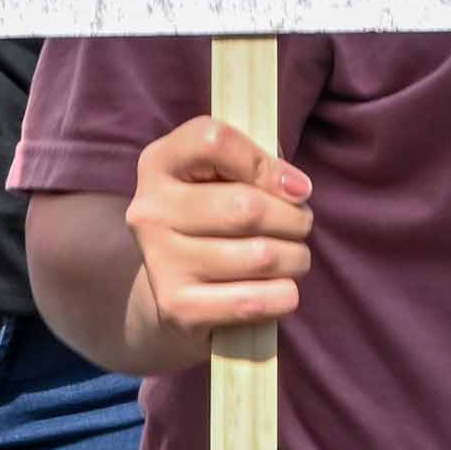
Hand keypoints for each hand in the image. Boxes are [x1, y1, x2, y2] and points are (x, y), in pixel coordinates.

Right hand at [122, 114, 313, 345]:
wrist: (177, 291)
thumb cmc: (216, 218)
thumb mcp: (227, 177)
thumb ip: (260, 164)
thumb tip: (295, 189)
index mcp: (159, 163)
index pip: (214, 141)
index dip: (265, 162)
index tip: (293, 187)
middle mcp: (150, 210)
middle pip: (247, 207)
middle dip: (294, 219)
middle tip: (300, 226)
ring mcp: (160, 261)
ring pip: (260, 256)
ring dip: (296, 259)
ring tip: (292, 258)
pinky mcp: (177, 308)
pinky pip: (255, 301)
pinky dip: (284, 296)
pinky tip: (279, 289)